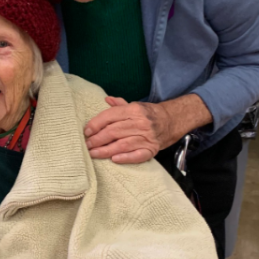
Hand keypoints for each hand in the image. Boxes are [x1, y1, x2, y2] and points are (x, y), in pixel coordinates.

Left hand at [84, 94, 212, 163]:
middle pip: (114, 131)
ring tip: (93, 154)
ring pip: (122, 144)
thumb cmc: (148, 114)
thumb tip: (106, 99)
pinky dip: (126, 158)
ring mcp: (146, 137)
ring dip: (106, 150)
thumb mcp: (134, 106)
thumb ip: (119, 105)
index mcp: (133, 110)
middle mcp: (140, 123)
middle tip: (86, 145)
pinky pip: (137, 155)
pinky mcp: (152, 149)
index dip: (96, 124)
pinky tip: (114, 159)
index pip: (110, 116)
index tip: (86, 132)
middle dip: (97, 139)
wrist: (171, 121)